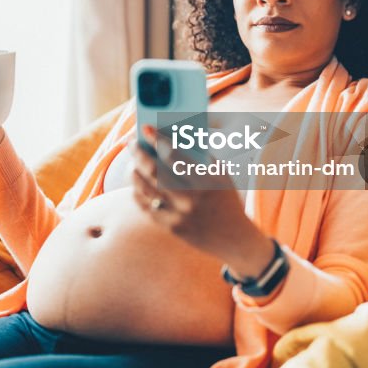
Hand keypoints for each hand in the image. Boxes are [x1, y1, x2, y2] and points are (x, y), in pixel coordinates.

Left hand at [131, 124, 274, 277]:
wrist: (235, 239)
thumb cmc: (227, 201)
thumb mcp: (223, 176)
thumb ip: (203, 156)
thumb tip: (175, 138)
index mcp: (205, 182)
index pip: (175, 156)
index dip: (158, 139)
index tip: (145, 128)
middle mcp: (190, 199)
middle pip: (155, 172)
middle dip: (139, 154)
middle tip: (132, 143)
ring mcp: (180, 215)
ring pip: (146, 190)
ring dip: (134, 173)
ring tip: (132, 163)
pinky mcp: (172, 228)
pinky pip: (147, 208)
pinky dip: (138, 193)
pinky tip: (136, 183)